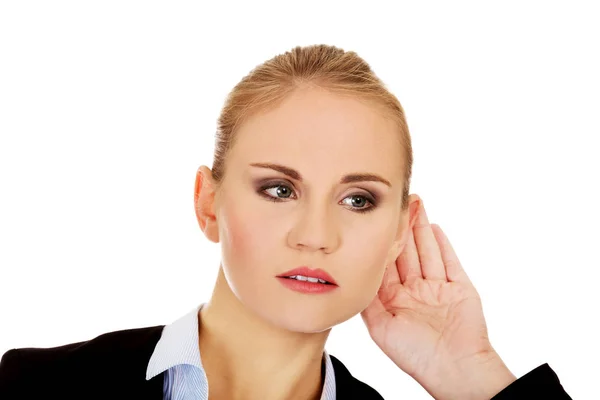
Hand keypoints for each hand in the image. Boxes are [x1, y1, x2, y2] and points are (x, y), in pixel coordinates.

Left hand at [361, 199, 515, 399]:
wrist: (456, 369)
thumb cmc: (416, 355)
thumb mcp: (381, 327)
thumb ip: (368, 300)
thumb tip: (353, 274)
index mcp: (395, 300)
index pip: (386, 264)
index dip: (381, 242)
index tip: (375, 220)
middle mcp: (414, 291)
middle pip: (407, 252)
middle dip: (402, 228)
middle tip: (398, 203)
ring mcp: (437, 289)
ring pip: (426, 251)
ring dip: (421, 228)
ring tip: (415, 205)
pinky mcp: (459, 288)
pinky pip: (449, 261)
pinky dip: (442, 244)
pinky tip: (433, 227)